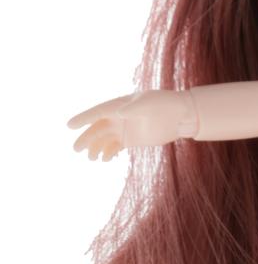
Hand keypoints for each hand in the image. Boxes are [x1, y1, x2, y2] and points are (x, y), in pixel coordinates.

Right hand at [67, 89, 196, 159]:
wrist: (181, 115)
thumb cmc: (165, 105)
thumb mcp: (149, 104)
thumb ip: (133, 108)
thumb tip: (118, 113)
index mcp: (120, 105)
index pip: (98, 112)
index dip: (83, 118)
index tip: (69, 125)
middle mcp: (119, 117)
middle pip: (98, 128)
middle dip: (86, 138)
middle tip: (76, 149)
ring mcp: (124, 128)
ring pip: (104, 139)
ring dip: (96, 148)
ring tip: (92, 158)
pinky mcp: (132, 139)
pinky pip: (115, 147)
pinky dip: (108, 153)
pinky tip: (105, 159)